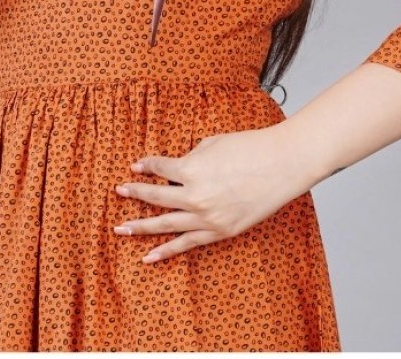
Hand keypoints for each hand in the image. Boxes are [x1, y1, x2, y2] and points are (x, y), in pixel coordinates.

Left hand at [113, 126, 310, 262]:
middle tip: (119, 193)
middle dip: (135, 194)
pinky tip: (149, 257)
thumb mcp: (213, 144)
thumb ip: (192, 157)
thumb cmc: (249, 148)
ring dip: (140, 226)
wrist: (281, 165)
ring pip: (165, 225)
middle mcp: (195, 196)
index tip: (136, 166)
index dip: (147, 166)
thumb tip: (181, 166)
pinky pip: (186, 244)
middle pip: (156, 198)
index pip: (161, 168)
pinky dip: (166, 251)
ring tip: (120, 229)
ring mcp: (207, 218)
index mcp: (191, 169)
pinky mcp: (220, 232)